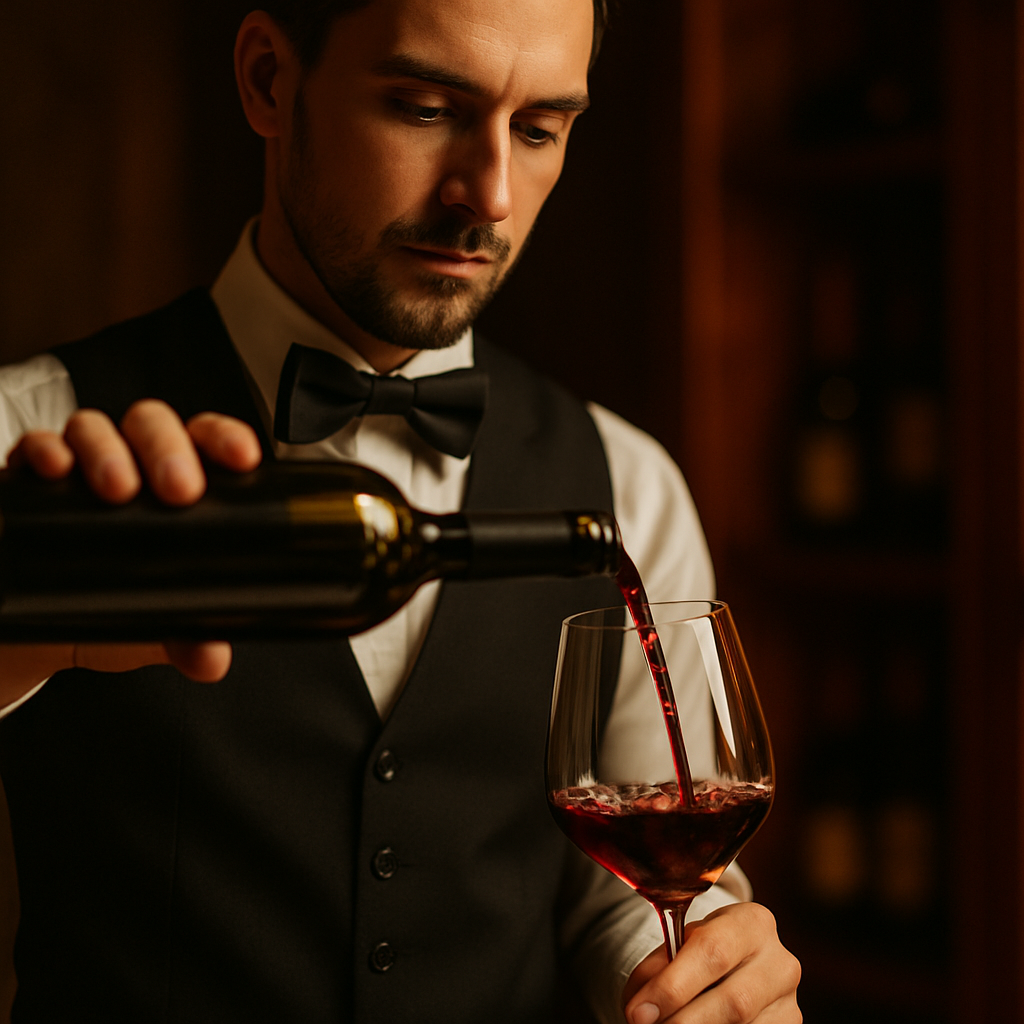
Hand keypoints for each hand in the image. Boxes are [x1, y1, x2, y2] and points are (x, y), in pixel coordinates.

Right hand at [0, 400, 262, 706]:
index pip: (207, 440)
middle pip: (152, 424)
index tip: (243, 459)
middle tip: (179, 490)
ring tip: (118, 491)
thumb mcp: (150, 625)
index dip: (224, 439)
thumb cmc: (105, 605)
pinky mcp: (26, 481)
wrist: (31, 632)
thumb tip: (210, 658)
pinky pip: (33, 447)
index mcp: (174, 481)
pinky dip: (44, 452)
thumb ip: (185, 638)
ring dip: (108, 452)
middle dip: (168, 449)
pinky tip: (56, 470)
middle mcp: (128, 462)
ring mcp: (75, 465)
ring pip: (94, 427)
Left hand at [622, 903, 800, 1023]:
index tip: (639, 1011)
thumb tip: (641, 1008)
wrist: (738, 963)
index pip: (712, 953)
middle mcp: (780, 961)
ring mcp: (789, 999)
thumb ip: (659, 967)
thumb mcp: (681, 944)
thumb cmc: (703, 950)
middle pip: (733, 1001)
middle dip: (683, 1019)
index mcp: (752, 923)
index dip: (672, 986)